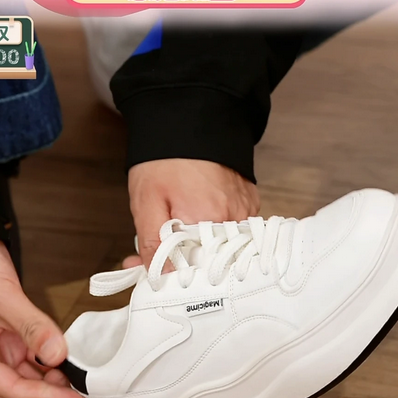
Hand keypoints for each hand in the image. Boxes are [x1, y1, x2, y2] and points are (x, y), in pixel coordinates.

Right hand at [0, 239, 87, 397]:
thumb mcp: (3, 296)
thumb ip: (33, 327)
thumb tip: (57, 354)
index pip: (15, 394)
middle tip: (76, 393)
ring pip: (27, 387)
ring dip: (52, 386)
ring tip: (76, 375)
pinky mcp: (8, 343)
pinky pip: (31, 366)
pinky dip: (50, 368)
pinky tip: (66, 362)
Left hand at [126, 159, 259, 268]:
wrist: (189, 121)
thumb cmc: (165, 160)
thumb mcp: (147, 202)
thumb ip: (152, 242)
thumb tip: (158, 276)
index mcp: (210, 221)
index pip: (199, 268)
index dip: (177, 271)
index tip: (159, 271)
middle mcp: (234, 218)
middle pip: (212, 256)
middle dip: (186, 257)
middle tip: (161, 242)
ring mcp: (245, 209)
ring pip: (222, 243)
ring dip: (201, 242)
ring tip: (181, 221)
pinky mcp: (250, 202)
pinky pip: (232, 227)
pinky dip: (214, 227)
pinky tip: (198, 213)